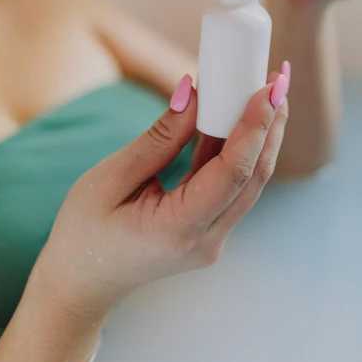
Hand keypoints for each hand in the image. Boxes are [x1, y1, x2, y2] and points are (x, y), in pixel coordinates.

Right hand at [35, 73, 288, 318]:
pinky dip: (240, 149)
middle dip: (271, 124)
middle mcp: (207, 240)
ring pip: (249, 180)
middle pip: (254, 176)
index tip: (268, 88)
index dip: (254, 127)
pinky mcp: (209, 229)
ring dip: (262, 135)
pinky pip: (233, 185)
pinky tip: (240, 117)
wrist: (82, 282)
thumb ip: (158, 138)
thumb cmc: (84, 232)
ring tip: (268, 91)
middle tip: (279, 79)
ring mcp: (212, 238)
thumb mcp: (109, 179)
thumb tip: (194, 94)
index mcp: (179, 230)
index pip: (233, 174)